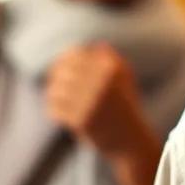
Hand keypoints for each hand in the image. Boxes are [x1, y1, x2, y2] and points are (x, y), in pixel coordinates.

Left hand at [45, 43, 152, 161]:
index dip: (62, 61)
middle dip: (55, 79)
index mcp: (113, 67)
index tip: (59, 71)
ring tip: (60, 102)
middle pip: (62, 71)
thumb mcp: (124, 77)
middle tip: (55, 88)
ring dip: (53, 96)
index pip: (74, 54)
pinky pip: (55, 109)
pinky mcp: (83, 120)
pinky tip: (63, 116)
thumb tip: (90, 44)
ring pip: (56, 90)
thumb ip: (110, 57)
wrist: (130, 139)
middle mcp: (104, 81)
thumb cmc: (124, 105)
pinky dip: (55, 112)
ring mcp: (93, 101)